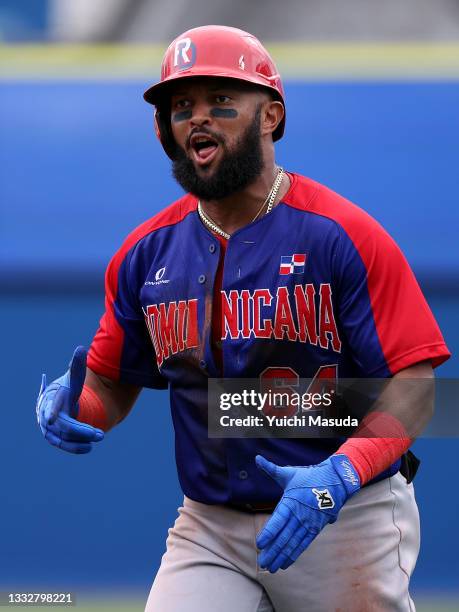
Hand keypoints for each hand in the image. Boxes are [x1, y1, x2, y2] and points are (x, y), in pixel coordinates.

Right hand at [36, 346, 103, 453]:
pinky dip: (76, 447)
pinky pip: (64, 445)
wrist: (58, 403)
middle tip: (101, 434)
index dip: (51, 412)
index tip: (51, 419)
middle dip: (81, 431)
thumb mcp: (73, 379)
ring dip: (80, 441)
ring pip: (63, 439)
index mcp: (52, 401)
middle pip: (63, 427)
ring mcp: (50, 429)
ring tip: (100, 437)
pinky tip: (90, 446)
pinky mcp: (55, 438)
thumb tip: (80, 349)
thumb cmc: (66, 390)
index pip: (51, 408)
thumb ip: (77, 367)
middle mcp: (48, 417)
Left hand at [255, 454, 359, 572]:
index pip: (278, 520)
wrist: (335, 481)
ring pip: (293, 543)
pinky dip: (294, 554)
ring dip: (282, 556)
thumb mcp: (289, 473)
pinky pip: (303, 544)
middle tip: (262, 562)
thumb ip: (271, 469)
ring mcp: (309, 523)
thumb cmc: (309, 477)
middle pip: (285, 536)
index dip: (269, 533)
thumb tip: (257, 458)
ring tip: (271, 566)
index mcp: (291, 502)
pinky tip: (285, 563)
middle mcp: (300, 515)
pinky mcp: (315, 528)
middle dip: (273, 550)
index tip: (259, 543)